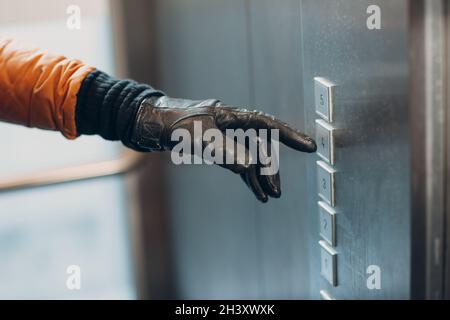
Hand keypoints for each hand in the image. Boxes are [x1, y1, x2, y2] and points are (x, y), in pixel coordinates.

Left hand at [129, 96, 315, 201]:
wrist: (154, 125)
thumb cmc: (175, 124)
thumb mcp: (200, 137)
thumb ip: (225, 151)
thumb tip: (249, 166)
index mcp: (234, 116)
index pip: (268, 125)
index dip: (290, 135)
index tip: (309, 146)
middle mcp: (235, 126)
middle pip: (261, 147)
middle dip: (270, 169)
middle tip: (276, 191)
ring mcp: (228, 138)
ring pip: (252, 158)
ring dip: (260, 177)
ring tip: (269, 197)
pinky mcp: (220, 149)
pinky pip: (240, 164)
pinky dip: (247, 178)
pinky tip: (256, 192)